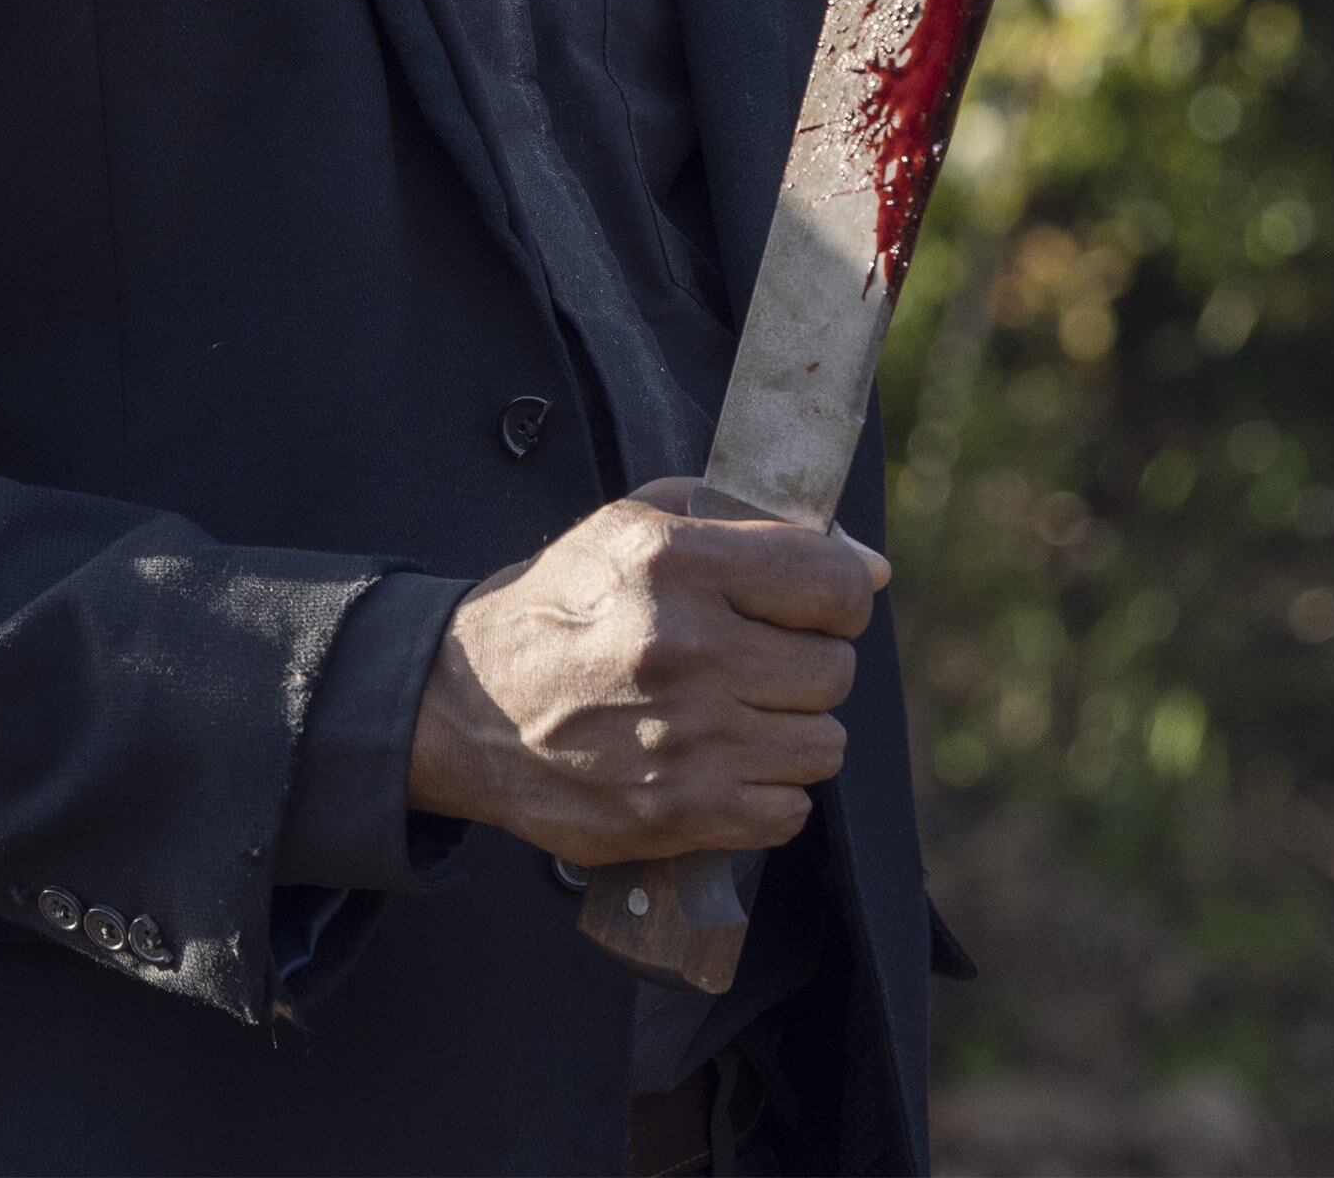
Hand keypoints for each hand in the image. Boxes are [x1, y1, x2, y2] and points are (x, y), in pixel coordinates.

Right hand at [405, 480, 887, 865]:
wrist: (466, 707)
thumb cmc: (560, 605)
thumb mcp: (630, 523)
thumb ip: (747, 520)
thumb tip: (866, 566)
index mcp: (675, 563)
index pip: (832, 585)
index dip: (838, 594)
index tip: (814, 603)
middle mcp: (687, 650)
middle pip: (834, 669)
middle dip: (805, 660)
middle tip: (756, 657)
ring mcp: (687, 739)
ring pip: (822, 744)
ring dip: (789, 728)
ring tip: (736, 710)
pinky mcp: (681, 812)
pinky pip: (789, 810)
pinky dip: (766, 790)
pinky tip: (719, 759)